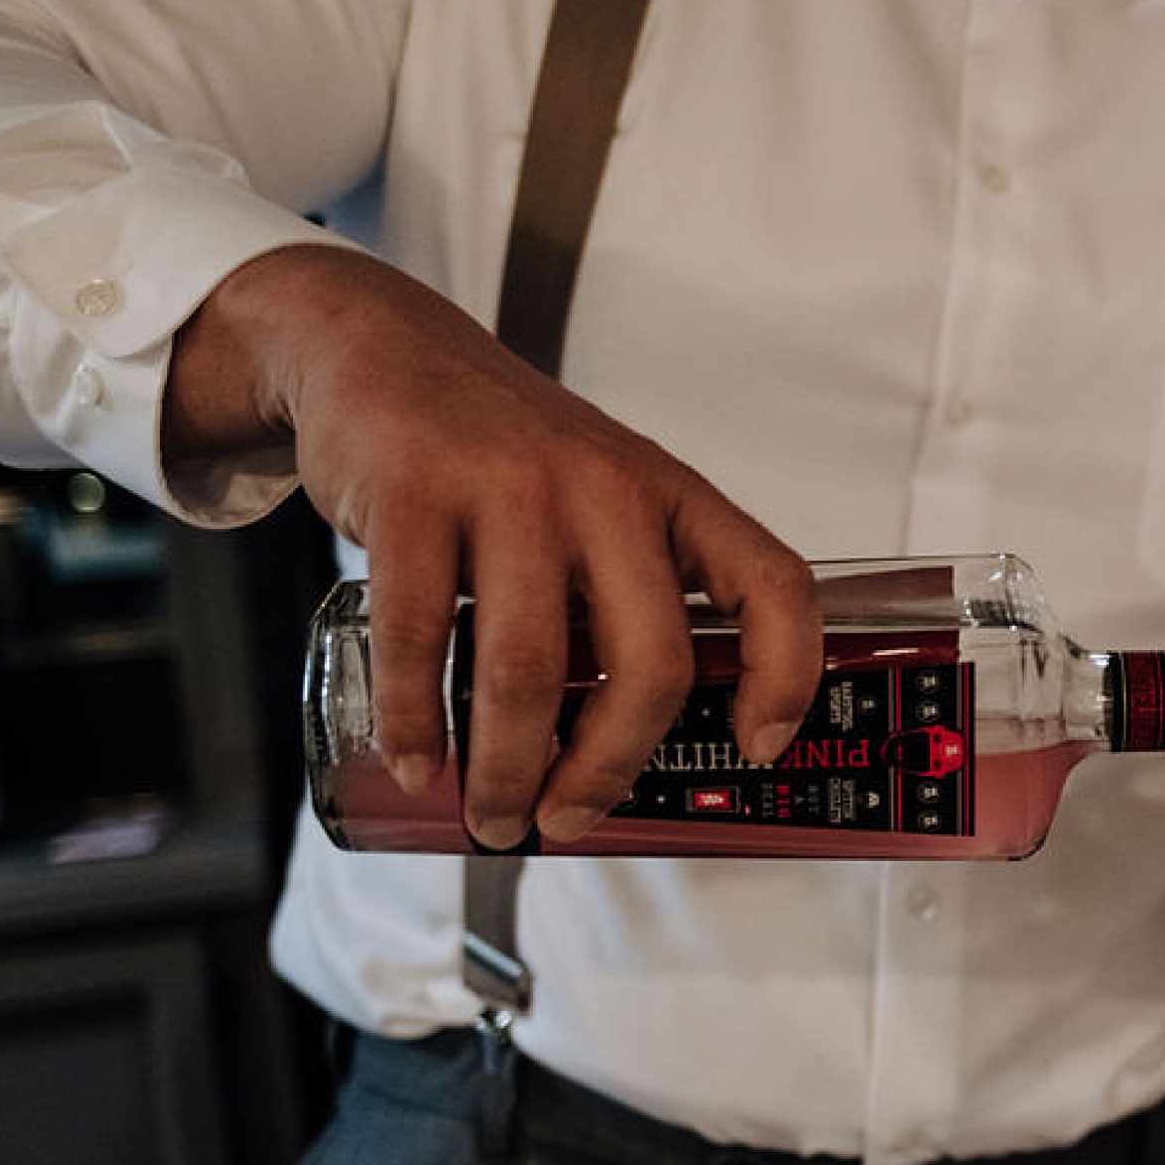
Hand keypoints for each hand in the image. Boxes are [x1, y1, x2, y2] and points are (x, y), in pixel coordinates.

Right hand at [163, 243, 823, 849]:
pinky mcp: (412, 490)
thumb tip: (626, 749)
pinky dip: (418, 721)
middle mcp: (604, 486)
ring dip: (509, 768)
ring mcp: (509, 485)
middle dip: (608, 770)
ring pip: (531, 670)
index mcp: (669, 495)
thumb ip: (629, 594)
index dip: (787, 677)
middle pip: (648, 665)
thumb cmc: (500, 454)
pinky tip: (418, 760)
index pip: (774, 585)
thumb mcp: (599, 499)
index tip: (759, 749)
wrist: (376, 344)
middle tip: (567, 820)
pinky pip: (420, 636)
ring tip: (492, 814)